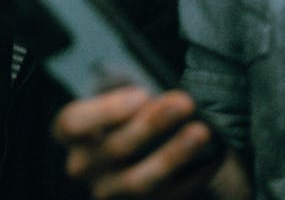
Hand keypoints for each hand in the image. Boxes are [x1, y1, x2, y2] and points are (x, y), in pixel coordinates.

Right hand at [52, 87, 231, 199]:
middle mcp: (83, 167)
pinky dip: (193, 178)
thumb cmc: (123, 119)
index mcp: (70, 135)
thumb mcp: (116, 103)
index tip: (142, 94)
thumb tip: (166, 101)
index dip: (106, 110)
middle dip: (153, 124)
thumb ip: (131, 101)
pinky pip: (167, 198)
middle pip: (114, 148)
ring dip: (173, 155)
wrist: (129, 158)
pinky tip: (214, 157)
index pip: (73, 123)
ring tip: (201, 132)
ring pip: (139, 181)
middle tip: (184, 103)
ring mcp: (108, 193)